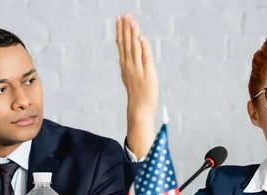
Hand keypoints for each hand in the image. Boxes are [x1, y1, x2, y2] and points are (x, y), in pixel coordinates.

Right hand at [117, 13, 158, 158]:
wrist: (139, 109)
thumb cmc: (137, 94)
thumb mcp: (131, 76)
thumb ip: (130, 63)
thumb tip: (131, 53)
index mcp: (125, 65)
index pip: (121, 44)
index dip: (120, 30)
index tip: (119, 18)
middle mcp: (130, 66)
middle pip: (127, 43)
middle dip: (125, 28)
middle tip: (124, 14)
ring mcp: (138, 70)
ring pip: (134, 48)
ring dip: (133, 34)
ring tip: (132, 21)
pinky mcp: (147, 74)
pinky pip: (145, 58)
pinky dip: (143, 47)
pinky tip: (141, 37)